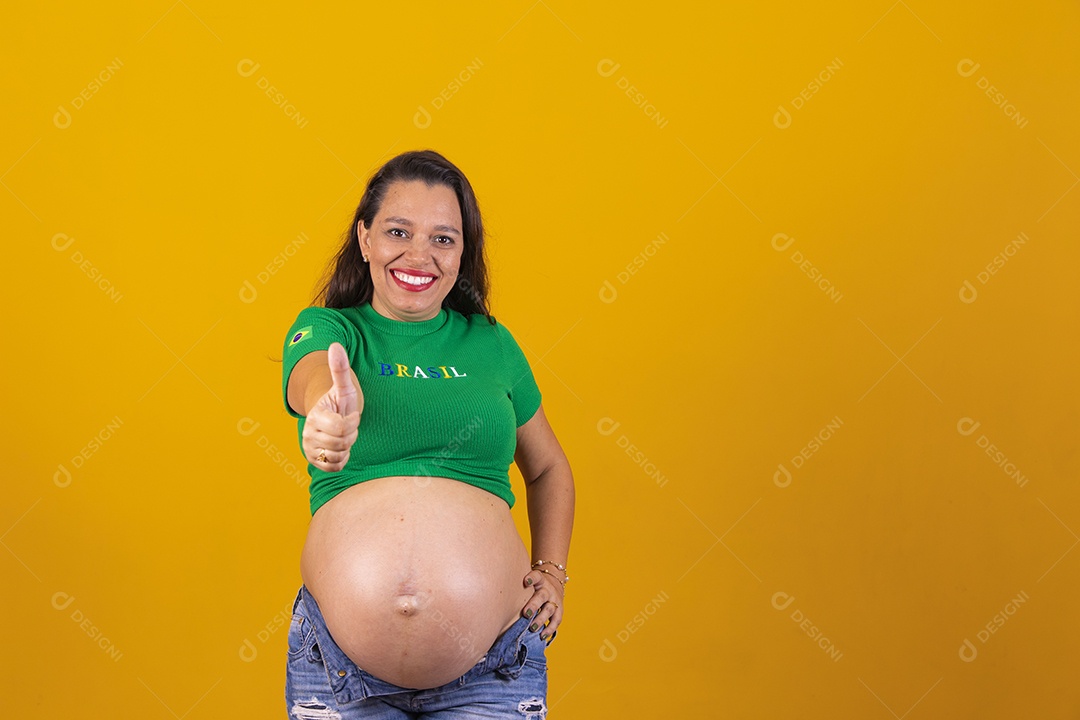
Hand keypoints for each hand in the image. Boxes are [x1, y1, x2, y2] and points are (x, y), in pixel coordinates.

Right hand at [301, 342, 361, 470]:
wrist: (331, 419)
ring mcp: (310, 449)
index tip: (350, 415)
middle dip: (351, 434)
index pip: (341, 427)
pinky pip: (336, 466)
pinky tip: (339, 447)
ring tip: (342, 435)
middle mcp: (308, 433)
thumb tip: (335, 345)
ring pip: (339, 455)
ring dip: (347, 446)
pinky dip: (342, 458)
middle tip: (347, 426)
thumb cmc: (340, 403)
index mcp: (315, 415)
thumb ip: (340, 368)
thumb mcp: (343, 387)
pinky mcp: (315, 462)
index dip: (353, 422)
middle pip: (341, 441)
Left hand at [521, 565, 565, 641]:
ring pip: (549, 609)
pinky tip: (542, 635)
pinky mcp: (559, 610)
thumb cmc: (534, 587)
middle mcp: (548, 590)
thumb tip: (496, 600)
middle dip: (534, 605)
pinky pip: (556, 620)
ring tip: (532, 628)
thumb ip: (518, 588)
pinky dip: (550, 629)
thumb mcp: (528, 583)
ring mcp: (555, 600)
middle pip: (542, 596)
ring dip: (541, 619)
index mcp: (540, 580)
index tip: (525, 581)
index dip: (532, 578)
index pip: (537, 576)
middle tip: (526, 614)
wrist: (554, 586)